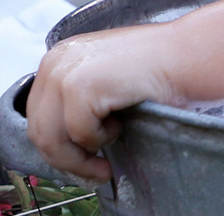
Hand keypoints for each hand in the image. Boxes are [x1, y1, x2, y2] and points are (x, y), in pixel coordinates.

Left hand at [26, 26, 178, 182]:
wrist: (185, 54)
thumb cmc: (155, 67)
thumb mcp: (102, 76)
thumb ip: (77, 96)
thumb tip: (62, 140)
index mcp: (56, 59)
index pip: (38, 117)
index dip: (58, 146)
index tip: (79, 162)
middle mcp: (53, 63)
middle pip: (39, 131)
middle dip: (67, 159)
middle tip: (94, 170)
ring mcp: (64, 74)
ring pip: (53, 139)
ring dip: (81, 154)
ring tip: (108, 149)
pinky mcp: (80, 87)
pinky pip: (80, 134)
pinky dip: (101, 138)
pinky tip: (120, 123)